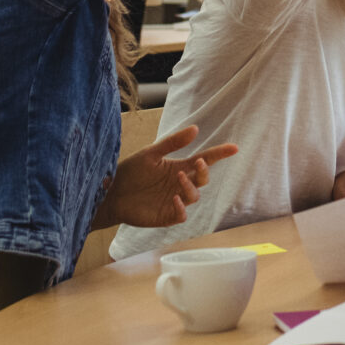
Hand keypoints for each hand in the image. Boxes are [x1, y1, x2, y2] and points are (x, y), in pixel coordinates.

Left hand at [94, 125, 239, 229]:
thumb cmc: (130, 172)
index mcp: (179, 167)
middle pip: (202, 179)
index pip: (204, 161)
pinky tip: (174, 199)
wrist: (110, 193)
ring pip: (194, 196)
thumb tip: (196, 129)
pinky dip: (181, 207)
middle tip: (199, 163)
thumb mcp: (151, 153)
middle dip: (205, 172)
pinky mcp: (165, 216)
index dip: (219, 155)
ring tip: (178, 177)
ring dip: (190, 187)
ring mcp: (174, 200)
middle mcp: (179, 184)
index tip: (234, 148)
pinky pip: (181, 214)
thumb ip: (173, 143)